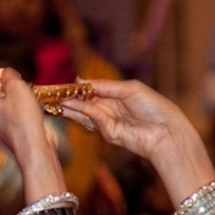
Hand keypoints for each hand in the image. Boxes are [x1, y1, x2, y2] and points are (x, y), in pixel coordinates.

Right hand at [60, 79, 214, 206]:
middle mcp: (110, 110)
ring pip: (83, 112)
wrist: (167, 132)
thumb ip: (103, 86)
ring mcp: (108, 123)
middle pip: (83, 103)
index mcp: (116, 97)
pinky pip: (92, 119)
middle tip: (46, 93)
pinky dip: (80, 111)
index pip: (91, 91)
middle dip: (66, 98)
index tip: (58, 85)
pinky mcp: (108, 133)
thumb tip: (80, 80)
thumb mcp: (129, 89)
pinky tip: (69, 104)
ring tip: (51, 99)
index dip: (75, 88)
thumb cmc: (155, 108)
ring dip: (68, 105)